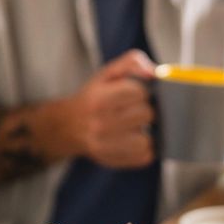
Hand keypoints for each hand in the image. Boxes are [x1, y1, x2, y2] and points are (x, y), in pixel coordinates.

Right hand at [66, 50, 155, 167]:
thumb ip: (132, 62)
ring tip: (135, 125)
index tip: (135, 91)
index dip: (142, 90)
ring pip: (148, 139)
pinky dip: (144, 148)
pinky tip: (133, 138)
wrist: (69, 125)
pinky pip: (145, 156)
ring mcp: (105, 145)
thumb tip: (154, 73)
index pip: (139, 92)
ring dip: (146, 131)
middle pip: (147, 115)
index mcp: (99, 98)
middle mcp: (100, 124)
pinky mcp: (114, 160)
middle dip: (145, 109)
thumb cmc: (94, 97)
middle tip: (135, 108)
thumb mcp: (108, 73)